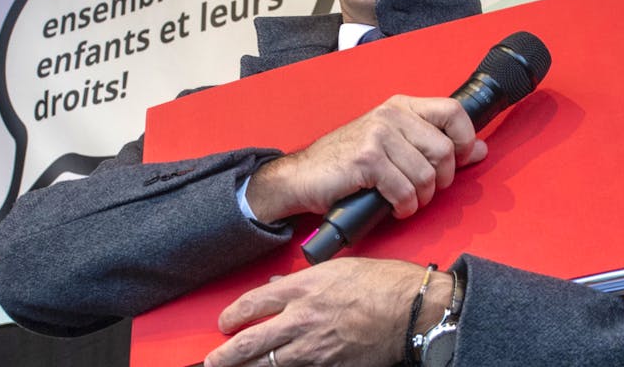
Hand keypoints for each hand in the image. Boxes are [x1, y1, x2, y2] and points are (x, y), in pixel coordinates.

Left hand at [203, 258, 452, 366]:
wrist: (411, 309)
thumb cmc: (382, 283)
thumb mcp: (340, 267)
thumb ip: (306, 279)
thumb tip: (282, 286)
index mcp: (303, 288)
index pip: (254, 302)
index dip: (234, 314)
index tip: (225, 322)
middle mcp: (303, 318)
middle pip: (253, 340)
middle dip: (227, 353)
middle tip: (213, 360)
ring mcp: (315, 347)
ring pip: (270, 363)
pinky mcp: (332, 366)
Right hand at [246, 95, 487, 222]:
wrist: (301, 177)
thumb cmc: (345, 164)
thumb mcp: (393, 145)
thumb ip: (433, 143)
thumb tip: (480, 150)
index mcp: (400, 107)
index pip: (453, 112)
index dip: (465, 140)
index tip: (461, 161)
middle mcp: (390, 115)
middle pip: (444, 150)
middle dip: (440, 180)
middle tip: (424, 190)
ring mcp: (378, 135)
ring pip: (426, 175)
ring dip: (420, 199)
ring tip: (405, 200)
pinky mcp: (367, 159)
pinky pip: (405, 190)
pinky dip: (403, 207)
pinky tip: (393, 207)